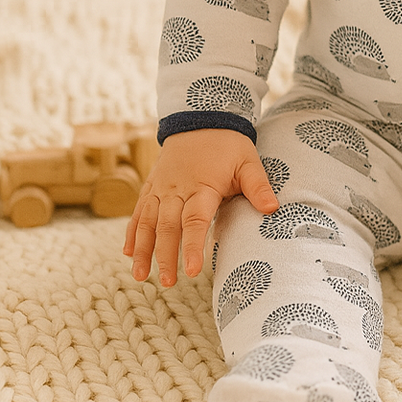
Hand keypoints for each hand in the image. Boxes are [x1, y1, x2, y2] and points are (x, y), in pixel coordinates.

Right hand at [124, 129, 278, 286]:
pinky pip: (139, 211)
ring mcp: (160, 187)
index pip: (195, 220)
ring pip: (147, 222)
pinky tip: (128, 253)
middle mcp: (176, 188)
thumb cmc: (228, 145)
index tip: (191, 270)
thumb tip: (273, 209)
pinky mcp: (151, 185)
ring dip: (143, 249)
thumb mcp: (248, 161)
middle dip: (165, 256)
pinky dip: (132, 232)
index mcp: (202, 186)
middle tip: (167, 283)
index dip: (192, 245)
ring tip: (140, 276)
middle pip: (167, 226)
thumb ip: (258, 186)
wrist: (201, 117)